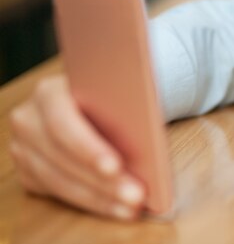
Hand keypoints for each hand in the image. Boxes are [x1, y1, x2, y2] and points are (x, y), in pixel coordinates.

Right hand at [9, 75, 145, 219]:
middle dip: (101, 181)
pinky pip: (57, 193)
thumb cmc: (109, 94)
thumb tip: (143, 142)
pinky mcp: (29, 170)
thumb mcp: (117, 92)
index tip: (116, 166)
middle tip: (134, 195)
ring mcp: (25, 147)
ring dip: (98, 198)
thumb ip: (122, 111)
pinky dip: (90, 201)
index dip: (89, 149)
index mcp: (49, 92)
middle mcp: (29, 119)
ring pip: (58, 181)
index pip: (64, 124)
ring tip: (130, 205)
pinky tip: (117, 206)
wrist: (93, 96)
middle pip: (62, 158)